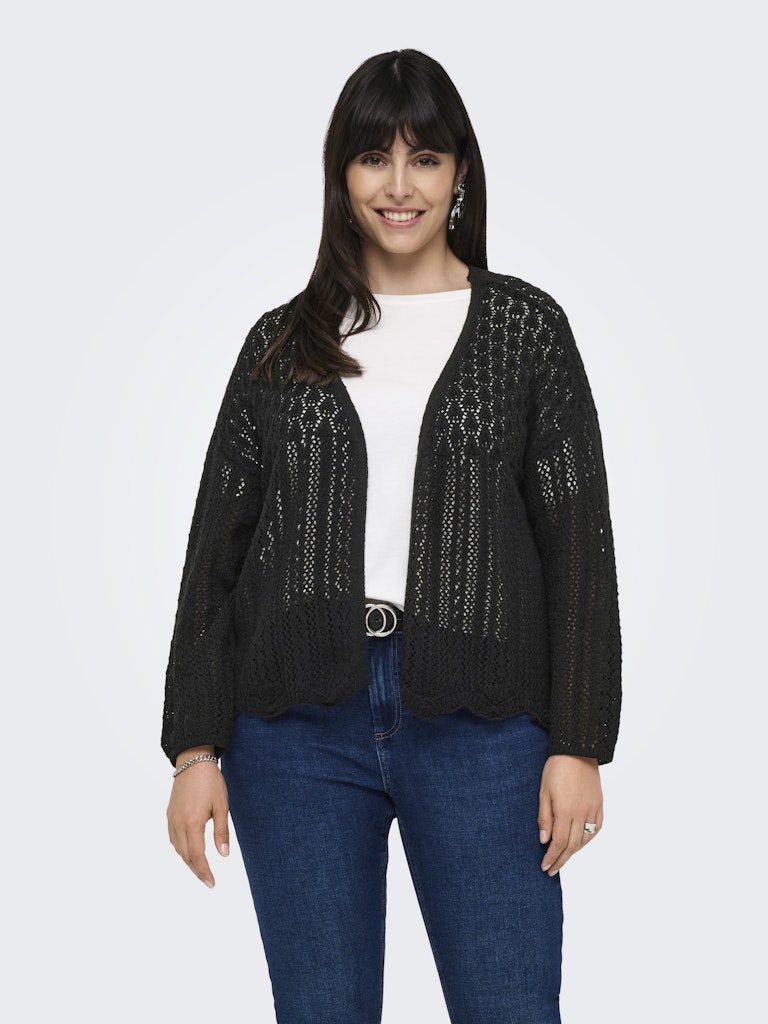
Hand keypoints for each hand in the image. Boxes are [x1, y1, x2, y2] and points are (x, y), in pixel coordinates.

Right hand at [167, 747, 229, 887]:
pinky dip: (180, 848)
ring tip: (200, 868)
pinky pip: (173, 838)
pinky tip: (188, 850)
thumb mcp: (221, 806)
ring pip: (177, 848)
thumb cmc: (210, 781)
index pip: (197, 856)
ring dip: (188, 860)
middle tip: (208, 881)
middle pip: (185, 855)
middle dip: (196, 870)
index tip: (211, 883)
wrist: (193, 760)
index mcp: (192, 823)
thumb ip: (221, 832)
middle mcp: (178, 823)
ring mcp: (172, 819)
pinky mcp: (170, 813)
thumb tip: (224, 855)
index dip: (204, 872)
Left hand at [538, 754, 602, 875]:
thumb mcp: (544, 791)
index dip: (552, 857)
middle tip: (552, 870)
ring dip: (574, 852)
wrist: (578, 750)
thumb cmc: (556, 768)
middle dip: (561, 859)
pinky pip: (596, 828)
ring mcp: (593, 810)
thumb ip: (545, 817)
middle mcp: (581, 814)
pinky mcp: (599, 805)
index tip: (545, 867)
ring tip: (563, 858)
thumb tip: (544, 840)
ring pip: (585, 839)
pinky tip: (581, 843)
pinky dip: (588, 839)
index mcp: (565, 811)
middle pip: (572, 845)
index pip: (559, 843)